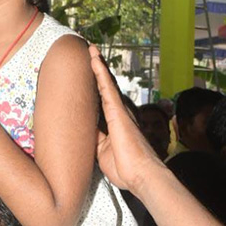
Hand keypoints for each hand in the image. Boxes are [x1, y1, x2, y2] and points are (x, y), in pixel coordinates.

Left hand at [90, 45, 164, 195]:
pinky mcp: (118, 111)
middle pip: (106, 88)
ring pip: (106, 83)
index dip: (96, 89)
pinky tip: (93, 58)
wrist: (140, 175)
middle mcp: (119, 114)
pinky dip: (99, 71)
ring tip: (90, 50)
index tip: (88, 77)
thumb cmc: (124, 169)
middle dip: (99, 71)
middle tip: (90, 54)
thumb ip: (95, 140)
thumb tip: (85, 132)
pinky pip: (107, 87)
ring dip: (98, 65)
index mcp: (115, 125)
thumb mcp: (102, 153)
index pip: (102, 102)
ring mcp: (120, 111)